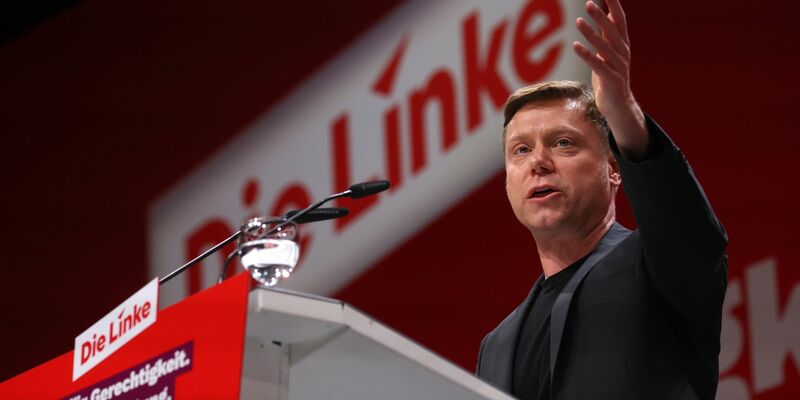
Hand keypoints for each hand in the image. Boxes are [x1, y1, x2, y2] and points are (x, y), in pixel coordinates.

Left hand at [573, 0, 648, 159]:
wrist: (618, 105)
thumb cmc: (610, 77)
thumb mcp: (609, 53)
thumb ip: (608, 34)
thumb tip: (607, 13)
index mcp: (623, 45)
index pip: (620, 21)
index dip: (614, 7)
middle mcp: (623, 54)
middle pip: (612, 32)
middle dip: (600, 17)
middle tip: (589, 3)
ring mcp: (618, 67)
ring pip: (605, 48)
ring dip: (591, 34)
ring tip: (579, 21)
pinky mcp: (611, 80)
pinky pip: (597, 65)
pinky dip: (587, 55)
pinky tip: (575, 46)